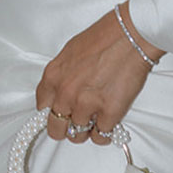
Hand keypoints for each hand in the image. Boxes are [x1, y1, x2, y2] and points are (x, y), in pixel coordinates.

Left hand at [36, 4, 162, 146]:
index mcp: (54, 76)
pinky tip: (108, 123)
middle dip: (65, 128)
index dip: (52, 113)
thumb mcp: (71, 52)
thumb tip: (62, 92)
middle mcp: (66, 93)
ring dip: (86, 130)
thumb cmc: (105, 37)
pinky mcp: (109, 113)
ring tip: (95, 120)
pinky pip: (101, 136)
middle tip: (76, 123)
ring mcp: (87, 104)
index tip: (60, 114)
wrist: (130, 35)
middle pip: (56, 129)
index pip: (41, 108)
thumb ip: (62, 75)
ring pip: (78, 135)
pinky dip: (104, 133)